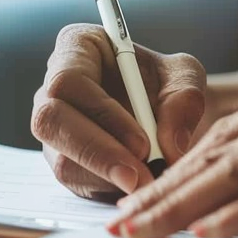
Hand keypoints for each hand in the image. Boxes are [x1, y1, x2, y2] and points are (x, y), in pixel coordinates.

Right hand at [32, 24, 206, 200]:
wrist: (170, 114)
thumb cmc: (170, 84)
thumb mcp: (187, 78)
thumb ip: (184, 99)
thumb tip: (169, 145)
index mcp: (78, 47)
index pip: (68, 80)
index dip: (101, 113)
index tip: (142, 142)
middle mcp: (54, 87)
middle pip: (50, 122)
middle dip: (98, 153)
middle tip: (141, 176)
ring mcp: (55, 129)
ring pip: (62, 159)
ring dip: (108, 177)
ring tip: (150, 183)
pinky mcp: (64, 161)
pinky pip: (75, 182)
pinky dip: (109, 189)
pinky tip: (139, 187)